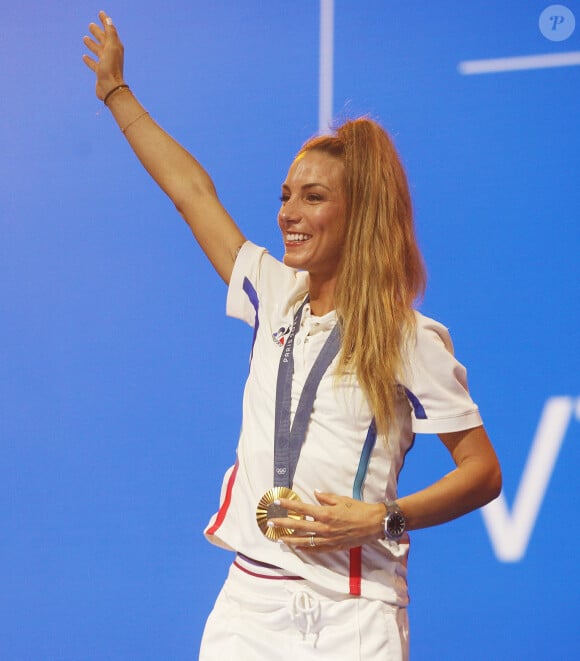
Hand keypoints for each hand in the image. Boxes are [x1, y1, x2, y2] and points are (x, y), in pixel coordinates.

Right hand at [82, 10, 124, 99]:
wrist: (110, 88)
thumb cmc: (111, 67)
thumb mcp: (111, 47)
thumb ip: (110, 33)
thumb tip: (108, 19)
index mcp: (115, 48)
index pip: (110, 31)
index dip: (105, 22)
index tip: (100, 13)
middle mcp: (111, 55)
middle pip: (103, 41)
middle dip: (98, 33)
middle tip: (90, 25)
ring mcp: (106, 64)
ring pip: (98, 51)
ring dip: (92, 44)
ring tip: (85, 38)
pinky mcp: (100, 73)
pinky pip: (94, 64)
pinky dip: (89, 60)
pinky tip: (84, 57)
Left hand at [270, 490, 385, 551]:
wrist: (373, 524)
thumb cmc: (358, 509)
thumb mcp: (341, 499)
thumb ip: (325, 497)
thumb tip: (315, 492)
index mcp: (325, 513)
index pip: (302, 508)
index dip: (289, 505)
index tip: (278, 503)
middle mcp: (324, 527)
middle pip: (299, 526)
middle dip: (283, 524)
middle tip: (271, 523)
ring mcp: (328, 539)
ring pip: (305, 541)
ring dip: (291, 539)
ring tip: (280, 539)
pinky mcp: (333, 547)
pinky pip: (316, 550)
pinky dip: (306, 549)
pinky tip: (298, 547)